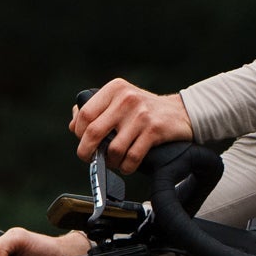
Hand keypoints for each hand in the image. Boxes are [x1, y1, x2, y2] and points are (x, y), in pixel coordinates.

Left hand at [69, 80, 192, 174]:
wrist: (181, 112)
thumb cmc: (145, 110)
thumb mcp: (120, 100)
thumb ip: (96, 109)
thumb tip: (74, 126)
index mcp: (114, 89)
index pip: (85, 114)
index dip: (79, 134)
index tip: (84, 143)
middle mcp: (126, 98)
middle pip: (93, 132)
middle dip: (87, 152)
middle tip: (90, 159)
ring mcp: (141, 114)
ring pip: (113, 149)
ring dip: (111, 162)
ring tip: (114, 162)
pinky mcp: (154, 130)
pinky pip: (131, 157)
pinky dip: (126, 167)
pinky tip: (127, 165)